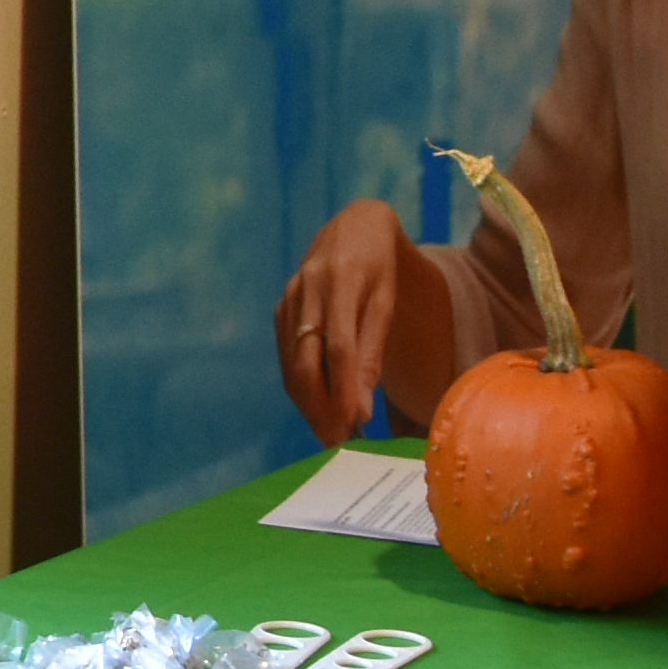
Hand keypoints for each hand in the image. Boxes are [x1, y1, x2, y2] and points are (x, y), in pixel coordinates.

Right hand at [280, 202, 405, 442]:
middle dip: (320, 407)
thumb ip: (373, 350)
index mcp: (342, 282)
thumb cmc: (379, 266)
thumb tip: (362, 407)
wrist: (353, 226)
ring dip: (308, 404)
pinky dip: (300, 386)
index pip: (339, 346)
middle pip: (306, 362)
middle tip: (337, 443)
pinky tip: (316, 406)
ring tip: (329, 434)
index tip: (355, 424)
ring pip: (292, 364)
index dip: (344, 389)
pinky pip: (287, 355)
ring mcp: (290, 297)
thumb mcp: (386, 301)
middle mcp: (309, 289)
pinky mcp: (281, 306)